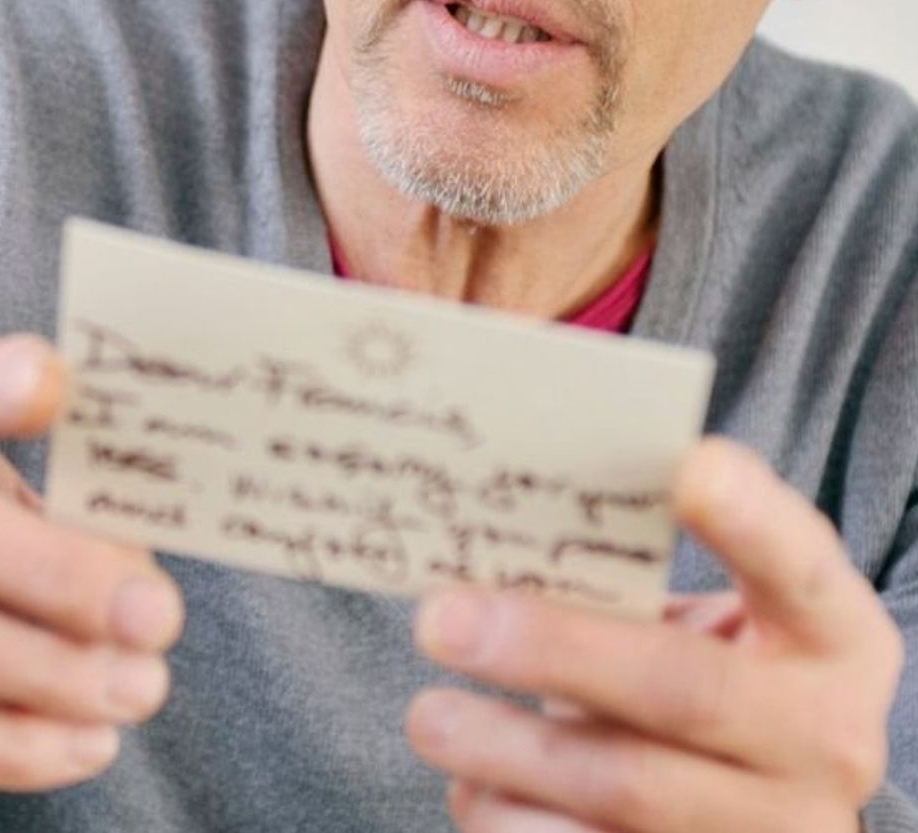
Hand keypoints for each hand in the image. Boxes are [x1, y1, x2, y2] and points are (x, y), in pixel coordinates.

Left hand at [403, 436, 901, 830]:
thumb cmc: (696, 676)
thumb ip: (633, 577)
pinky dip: (512, 818)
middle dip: (552, 650)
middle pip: (682, 691)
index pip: (801, 572)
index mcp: (834, 643)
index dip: (753, 521)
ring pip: (627, 789)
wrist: (746, 811)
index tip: (693, 467)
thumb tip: (495, 515)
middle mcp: (823, 741)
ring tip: (430, 716)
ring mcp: (774, 830)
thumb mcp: (701, 623)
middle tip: (442, 620)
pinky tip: (471, 788)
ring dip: (509, 749)